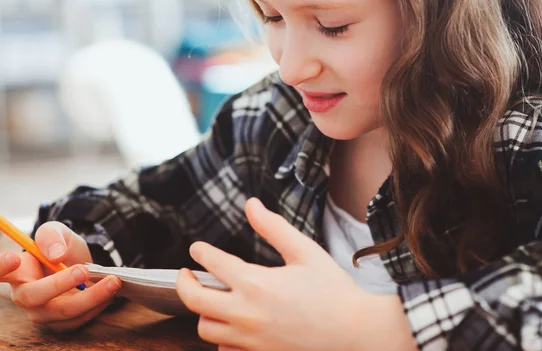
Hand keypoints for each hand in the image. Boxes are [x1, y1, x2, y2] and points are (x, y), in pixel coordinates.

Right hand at [0, 221, 120, 331]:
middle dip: (59, 284)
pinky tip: (111, 291)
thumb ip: (52, 236)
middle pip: (31, 296)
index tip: (14, 258)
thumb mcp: (58, 231)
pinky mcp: (62, 323)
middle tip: (83, 269)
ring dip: (90, 298)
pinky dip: (98, 305)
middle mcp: (24, 294)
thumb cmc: (61, 248)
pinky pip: (78, 320)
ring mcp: (42, 312)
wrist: (82, 261)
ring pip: (60, 312)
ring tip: (112, 281)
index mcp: (16, 270)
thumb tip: (55, 255)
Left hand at [176, 198, 415, 350]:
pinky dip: (222, 339)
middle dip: (184, 283)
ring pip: (206, 329)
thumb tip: (251, 204)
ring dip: (203, 312)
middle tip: (186, 274)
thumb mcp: (305, 251)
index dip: (201, 252)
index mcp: (256, 283)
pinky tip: (232, 328)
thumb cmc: (333, 290)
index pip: (213, 263)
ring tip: (211, 300)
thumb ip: (274, 227)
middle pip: (195, 300)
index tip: (197, 248)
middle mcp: (246, 314)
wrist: (357, 333)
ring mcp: (250, 340)